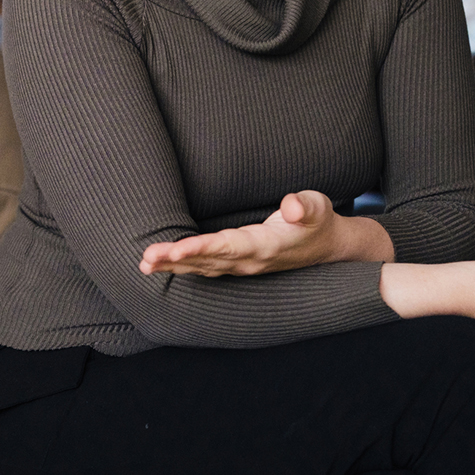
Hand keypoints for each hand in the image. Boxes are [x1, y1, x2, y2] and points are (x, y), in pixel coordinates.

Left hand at [139, 191, 390, 276]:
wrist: (329, 246)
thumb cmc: (318, 221)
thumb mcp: (317, 207)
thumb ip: (304, 206)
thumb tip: (291, 207)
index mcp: (265, 246)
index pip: (227, 247)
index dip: (200, 249)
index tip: (175, 250)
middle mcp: (250, 261)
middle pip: (207, 261)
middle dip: (175, 260)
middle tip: (146, 259)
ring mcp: (243, 266)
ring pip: (202, 268)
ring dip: (173, 266)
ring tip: (145, 264)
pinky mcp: (237, 265)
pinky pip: (205, 268)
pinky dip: (182, 267)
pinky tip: (161, 265)